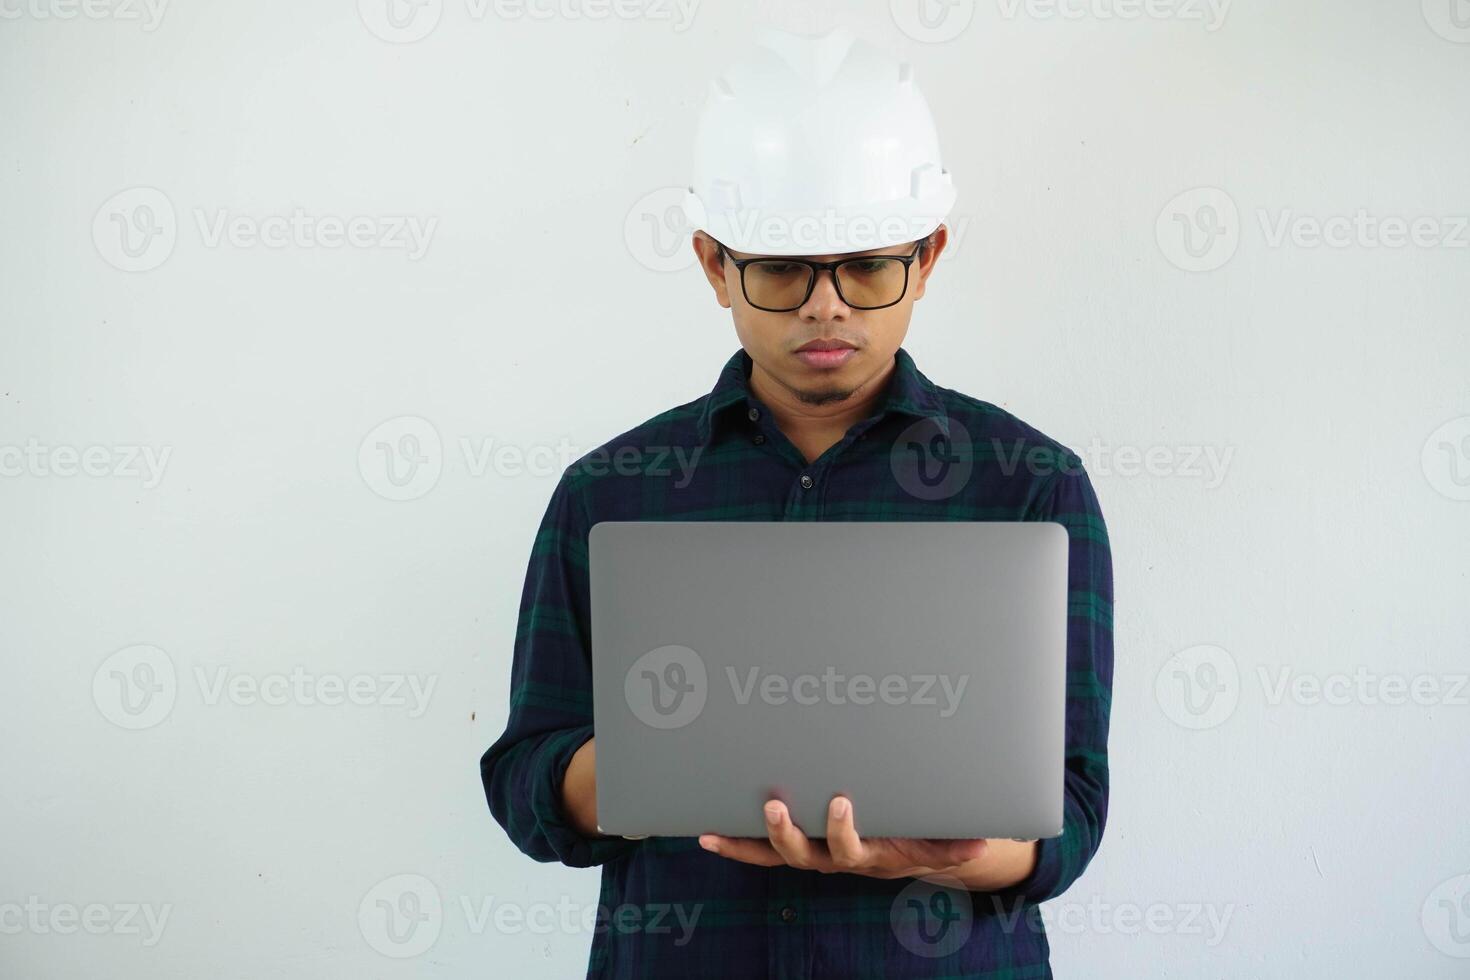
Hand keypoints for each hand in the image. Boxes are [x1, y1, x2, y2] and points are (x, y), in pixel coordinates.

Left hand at [697, 796, 989, 880]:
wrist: (909, 850)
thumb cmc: (923, 835)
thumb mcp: (941, 840)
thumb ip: (955, 844)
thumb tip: (979, 845)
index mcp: (868, 852)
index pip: (851, 846)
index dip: (842, 829)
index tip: (841, 802)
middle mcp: (833, 857)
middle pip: (803, 853)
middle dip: (786, 832)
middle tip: (774, 807)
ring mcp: (811, 853)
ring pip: (774, 854)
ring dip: (746, 841)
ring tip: (715, 831)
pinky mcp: (795, 845)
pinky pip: (758, 851)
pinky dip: (733, 845)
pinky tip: (705, 832)